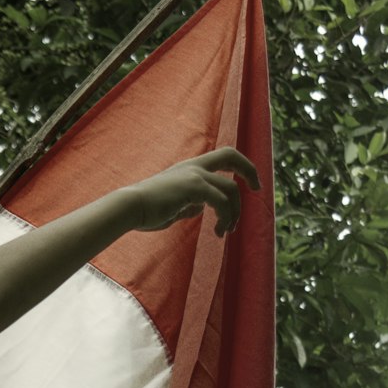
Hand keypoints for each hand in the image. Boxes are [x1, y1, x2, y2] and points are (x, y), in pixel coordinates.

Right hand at [133, 147, 259, 237]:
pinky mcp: (193, 188)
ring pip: (231, 188)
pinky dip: (225, 217)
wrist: (129, 208)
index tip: (249, 183)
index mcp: (188, 168)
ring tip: (225, 231)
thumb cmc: (145, 210)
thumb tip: (200, 209)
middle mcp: (193, 167)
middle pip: (231, 156)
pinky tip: (218, 232)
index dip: (240, 165)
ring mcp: (194, 175)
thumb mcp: (173, 205)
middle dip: (250, 170)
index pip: (221, 157)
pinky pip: (222, 201)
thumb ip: (189, 204)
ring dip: (234, 212)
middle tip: (258, 189)